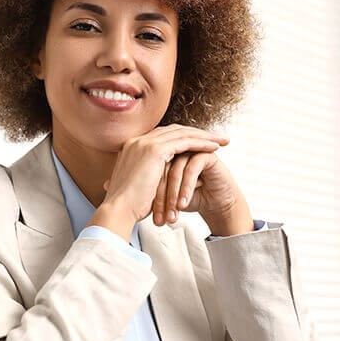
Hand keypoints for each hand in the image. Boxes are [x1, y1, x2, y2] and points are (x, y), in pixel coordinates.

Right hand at [90, 125, 228, 240]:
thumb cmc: (128, 206)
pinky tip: (214, 147)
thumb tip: (155, 182)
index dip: (183, 138)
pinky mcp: (154, 150)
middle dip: (196, 133)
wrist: (118, 211)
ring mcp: (144, 143)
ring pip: (181, 133)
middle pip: (173, 130)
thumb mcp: (138, 185)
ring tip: (221, 141)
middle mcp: (137, 141)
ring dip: (203, 136)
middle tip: (214, 138)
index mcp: (132, 148)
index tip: (198, 143)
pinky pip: (184, 142)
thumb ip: (147, 176)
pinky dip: (201, 143)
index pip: (162, 136)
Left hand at [154, 139, 252, 236]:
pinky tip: (184, 203)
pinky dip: (187, 188)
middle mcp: (176, 150)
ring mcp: (191, 151)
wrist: (215, 204)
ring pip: (175, 170)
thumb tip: (121, 194)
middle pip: (161, 169)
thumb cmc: (190, 199)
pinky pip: (192, 169)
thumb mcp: (165, 197)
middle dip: (161, 196)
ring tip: (173, 212)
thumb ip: (147, 190)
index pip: (150, 172)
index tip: (150, 217)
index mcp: (162, 154)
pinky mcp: (206, 155)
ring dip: (174, 194)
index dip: (150, 195)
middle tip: (160, 216)